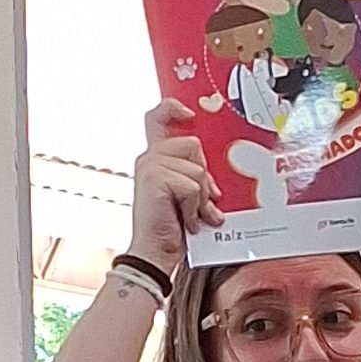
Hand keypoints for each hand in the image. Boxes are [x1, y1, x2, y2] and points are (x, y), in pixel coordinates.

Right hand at [129, 100, 222, 274]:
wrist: (155, 253)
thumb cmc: (170, 228)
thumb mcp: (185, 196)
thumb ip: (193, 177)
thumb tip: (212, 178)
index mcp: (155, 157)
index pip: (157, 117)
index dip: (173, 108)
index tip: (189, 113)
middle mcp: (149, 157)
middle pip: (193, 144)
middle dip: (204, 175)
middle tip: (202, 202)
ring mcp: (150, 166)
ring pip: (197, 169)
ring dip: (201, 198)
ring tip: (192, 216)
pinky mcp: (154, 178)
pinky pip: (192, 185)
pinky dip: (195, 208)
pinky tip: (185, 221)